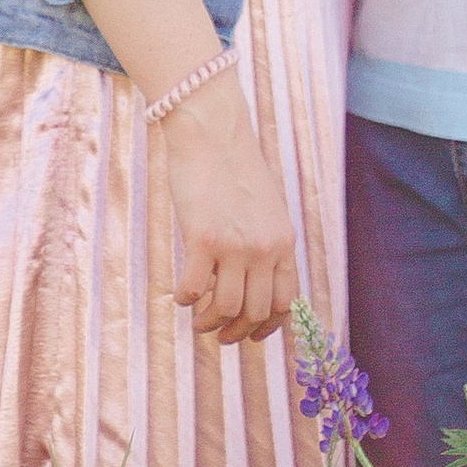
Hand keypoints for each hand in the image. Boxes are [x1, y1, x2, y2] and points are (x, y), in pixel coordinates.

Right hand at [157, 75, 296, 345]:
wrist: (212, 133)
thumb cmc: (234, 167)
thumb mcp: (266, 208)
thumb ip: (266, 242)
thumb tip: (253, 279)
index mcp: (283, 242)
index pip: (286, 302)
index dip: (268, 326)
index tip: (251, 333)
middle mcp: (264, 249)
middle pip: (255, 311)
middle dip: (236, 330)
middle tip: (218, 333)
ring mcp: (234, 246)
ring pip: (226, 308)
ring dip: (209, 321)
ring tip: (197, 319)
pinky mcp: (202, 240)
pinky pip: (194, 289)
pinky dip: (185, 299)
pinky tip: (180, 294)